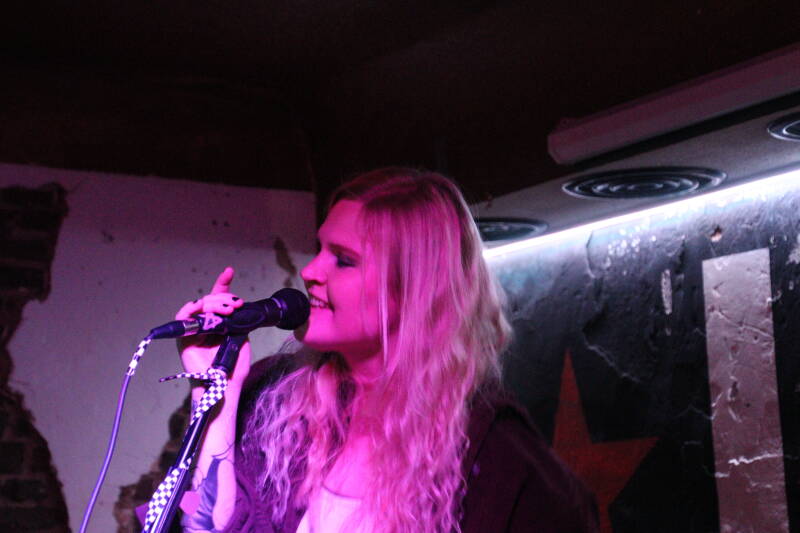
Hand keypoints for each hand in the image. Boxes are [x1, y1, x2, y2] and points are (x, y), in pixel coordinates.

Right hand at [175, 267, 251, 388]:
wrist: (225, 386)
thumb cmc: (235, 367)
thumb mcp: (242, 338)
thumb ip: (238, 322)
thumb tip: (238, 307)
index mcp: (220, 323)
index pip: (219, 300)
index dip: (223, 285)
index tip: (229, 271)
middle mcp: (206, 324)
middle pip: (210, 300)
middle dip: (224, 297)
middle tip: (237, 304)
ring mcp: (194, 330)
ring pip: (199, 306)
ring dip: (213, 303)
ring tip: (228, 309)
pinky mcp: (183, 338)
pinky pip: (182, 317)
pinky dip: (190, 309)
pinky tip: (201, 307)